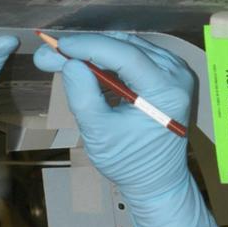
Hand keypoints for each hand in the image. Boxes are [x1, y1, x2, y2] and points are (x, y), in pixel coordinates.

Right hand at [33, 32, 217, 226]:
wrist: (157, 180)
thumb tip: (69, 63)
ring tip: (61, 59)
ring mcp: (175, 73)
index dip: (89, 46)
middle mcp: (177, 75)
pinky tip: (85, 66)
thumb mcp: (99, 135)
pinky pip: (134, 56)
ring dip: (95, 51)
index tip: (57, 46)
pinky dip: (108, 58)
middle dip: (86, 47)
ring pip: (128, 47)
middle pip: (126, 46)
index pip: (126, 56)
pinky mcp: (167, 75)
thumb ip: (83, 97)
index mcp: (166, 92)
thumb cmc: (130, 163)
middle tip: (50, 53)